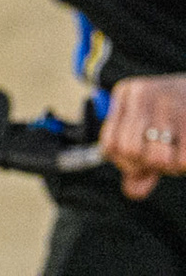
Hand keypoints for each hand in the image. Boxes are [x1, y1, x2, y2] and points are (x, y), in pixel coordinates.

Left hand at [101, 73, 185, 198]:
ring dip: (169, 167)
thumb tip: (132, 192)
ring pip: (159, 158)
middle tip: (161, 158)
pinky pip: (183, 160)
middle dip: (147, 164)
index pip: (110, 144)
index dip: (124, 162)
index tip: (139, 160)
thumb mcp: (148, 130)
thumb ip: (137, 163)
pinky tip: (185, 151)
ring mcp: (169, 104)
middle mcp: (142, 95)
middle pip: (131, 151)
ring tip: (176, 154)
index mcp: (125, 95)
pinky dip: (184, 164)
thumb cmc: (172, 115)